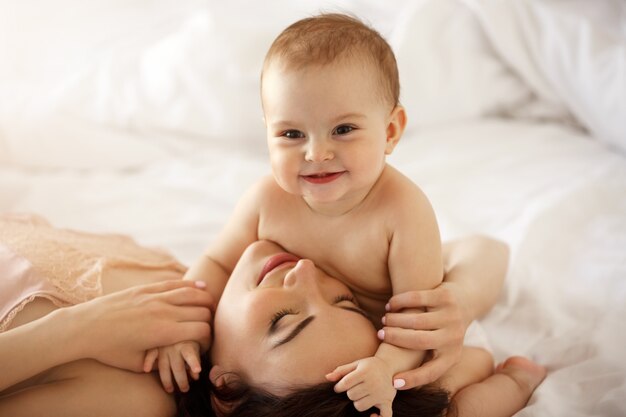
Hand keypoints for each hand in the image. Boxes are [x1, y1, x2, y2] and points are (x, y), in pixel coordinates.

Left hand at [70, 280, 212, 371]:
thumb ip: (159, 360)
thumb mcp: (137, 363)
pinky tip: (201, 286)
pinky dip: (192, 285)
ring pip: (192, 293)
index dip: (208, 338)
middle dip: (210, 320)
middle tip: (210, 326)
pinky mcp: (147, 289)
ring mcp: (156, 297)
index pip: (201, 330)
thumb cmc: (109, 349)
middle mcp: (164, 312)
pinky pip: (176, 284)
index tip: (205, 343)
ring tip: (212, 305)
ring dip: (207, 299)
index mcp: (164, 333)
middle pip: (202, 311)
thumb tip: (174, 358)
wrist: (85, 327)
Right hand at [143, 341, 200, 392]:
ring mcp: (163, 347)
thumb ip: (195, 362)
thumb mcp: (194, 349)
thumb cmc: (188, 340)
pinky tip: (146, 369)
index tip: (198, 370)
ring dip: (167, 380)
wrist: (177, 326)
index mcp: (187, 346)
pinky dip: (148, 361)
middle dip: (181, 380)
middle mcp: (175, 346)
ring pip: (164, 366)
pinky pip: (150, 354)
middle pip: (177, 367)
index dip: (194, 363)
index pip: (191, 355)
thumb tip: (195, 376)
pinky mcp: (155, 347)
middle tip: (185, 390)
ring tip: (170, 390)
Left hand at [326, 356, 395, 416]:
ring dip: (358, 402)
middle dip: (350, 393)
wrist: (388, 365)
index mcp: (364, 372)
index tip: (339, 387)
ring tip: (361, 395)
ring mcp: (381, 393)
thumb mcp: (355, 364)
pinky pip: (384, 416)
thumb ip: (340, 371)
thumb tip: (327, 377)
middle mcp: (373, 382)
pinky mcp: (387, 401)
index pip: (345, 384)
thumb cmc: (368, 366)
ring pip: (360, 406)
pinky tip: (372, 415)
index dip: (338, 387)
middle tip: (354, 388)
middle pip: (351, 395)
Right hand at [381, 282, 468, 388]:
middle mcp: (454, 337)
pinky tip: (390, 305)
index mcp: (452, 356)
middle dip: (395, 337)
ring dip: (395, 319)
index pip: (432, 372)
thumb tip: (395, 380)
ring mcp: (451, 316)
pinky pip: (417, 298)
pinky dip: (399, 302)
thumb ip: (423, 359)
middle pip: (420, 341)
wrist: (465, 301)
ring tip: (384, 319)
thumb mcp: (440, 348)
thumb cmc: (442, 330)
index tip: (393, 382)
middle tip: (380, 334)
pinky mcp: (445, 297)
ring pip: (417, 320)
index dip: (413, 379)